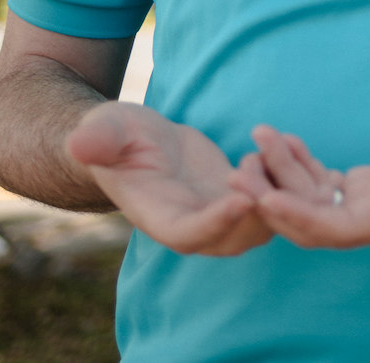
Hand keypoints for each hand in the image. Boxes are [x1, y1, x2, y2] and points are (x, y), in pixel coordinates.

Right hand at [66, 101, 268, 255]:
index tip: (240, 199)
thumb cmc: (113, 136)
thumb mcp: (104, 132)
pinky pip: (273, 200)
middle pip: (235, 238)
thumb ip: (97, 141)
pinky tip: (290, 143)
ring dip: (278, 192)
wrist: (136, 141)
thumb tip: (79, 144)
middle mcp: (193, 224)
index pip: (189, 234)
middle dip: (256, 209)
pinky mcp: (240, 196)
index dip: (215, 222)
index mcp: (158, 217)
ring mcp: (219, 214)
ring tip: (275, 145)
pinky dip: (287, 180)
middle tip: (260, 165)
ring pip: (262, 222)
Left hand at [233, 96, 369, 248]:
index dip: (296, 217)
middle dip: (272, 199)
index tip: (261, 196)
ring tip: (257, 138)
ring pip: (312, 204)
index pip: (335, 230)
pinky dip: (300, 167)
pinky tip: (283, 139)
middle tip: (239, 167)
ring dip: (280, 177)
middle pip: (312, 224)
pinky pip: (323, 188)